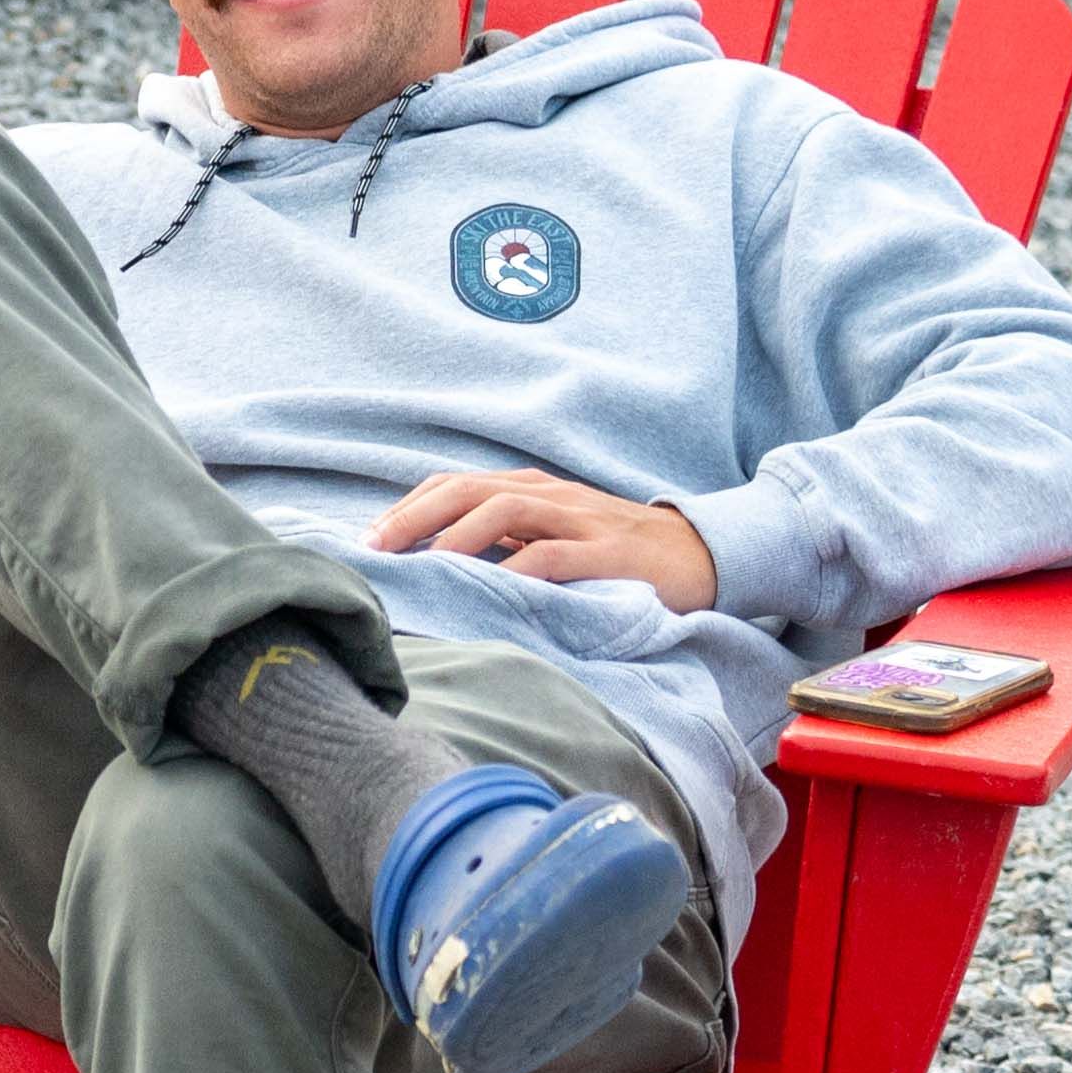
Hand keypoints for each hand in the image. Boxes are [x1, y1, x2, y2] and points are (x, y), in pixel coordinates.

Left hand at [367, 468, 718, 609]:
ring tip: (423, 563)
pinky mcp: (610, 553)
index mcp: (532, 491)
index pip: (456, 484)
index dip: (410, 506)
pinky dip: (521, 569)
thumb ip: (507, 544)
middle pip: (470, 489)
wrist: (701, 554)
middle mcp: (550, 496)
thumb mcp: (554, 540)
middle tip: (376, 548)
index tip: (369, 538)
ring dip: (457, 534)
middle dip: (417, 515)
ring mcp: (581, 521)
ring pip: (507, 509)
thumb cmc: (617, 554)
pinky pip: (557, 555)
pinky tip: (492, 588)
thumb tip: (437, 566)